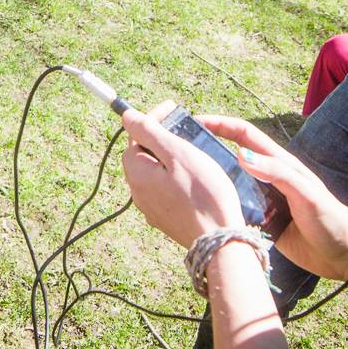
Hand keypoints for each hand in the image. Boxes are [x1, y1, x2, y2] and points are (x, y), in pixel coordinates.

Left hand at [120, 102, 246, 249]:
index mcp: (137, 174)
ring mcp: (152, 209)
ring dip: (168, 157)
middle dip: (160, 137)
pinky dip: (175, 176)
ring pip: (154, 172)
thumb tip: (127, 116)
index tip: (173, 108)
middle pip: (143, 154)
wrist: (220, 240)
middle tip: (183, 127)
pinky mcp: (167, 219)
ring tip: (192, 149)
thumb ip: (150, 132)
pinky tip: (195, 176)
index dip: (152, 118)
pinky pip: (165, 189)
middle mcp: (138, 193)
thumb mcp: (177, 153)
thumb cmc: (203, 193)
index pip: (135, 135)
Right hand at [199, 115, 347, 281]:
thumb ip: (277, 173)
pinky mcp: (261, 222)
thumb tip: (241, 155)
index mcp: (278, 163)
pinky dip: (221, 208)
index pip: (243, 135)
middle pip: (231, 157)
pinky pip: (236, 210)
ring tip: (183, 181)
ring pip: (230, 184)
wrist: (345, 256)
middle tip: (180, 151)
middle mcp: (267, 178)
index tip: (195, 120)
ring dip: (211, 181)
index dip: (220, 124)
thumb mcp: (305, 193)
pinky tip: (202, 212)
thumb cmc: (330, 220)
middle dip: (207, 150)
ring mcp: (263, 200)